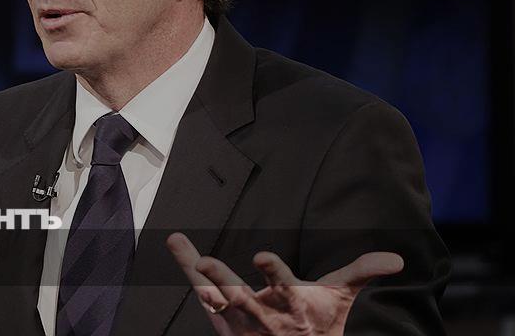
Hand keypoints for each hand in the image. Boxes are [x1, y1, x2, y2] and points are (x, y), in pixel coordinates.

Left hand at [166, 233, 402, 335]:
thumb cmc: (319, 322)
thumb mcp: (339, 298)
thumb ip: (360, 272)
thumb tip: (395, 259)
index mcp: (291, 304)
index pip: (283, 285)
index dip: (272, 271)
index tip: (261, 255)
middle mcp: (264, 315)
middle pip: (240, 297)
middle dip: (223, 280)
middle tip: (206, 261)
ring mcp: (241, 321)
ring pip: (217, 298)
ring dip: (202, 279)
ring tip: (190, 254)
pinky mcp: (225, 324)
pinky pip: (204, 296)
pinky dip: (192, 277)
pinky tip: (180, 251)